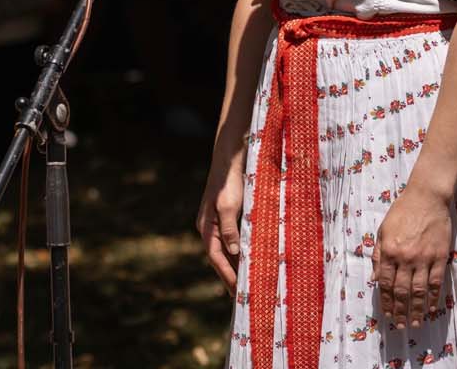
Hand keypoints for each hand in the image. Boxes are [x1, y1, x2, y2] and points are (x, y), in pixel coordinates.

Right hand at [196, 158, 244, 290]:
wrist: (229, 160)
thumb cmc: (228, 183)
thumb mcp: (228, 206)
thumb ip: (230, 229)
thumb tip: (234, 252)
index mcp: (206, 227)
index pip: (215, 257)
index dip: (226, 275)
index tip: (236, 293)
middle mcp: (209, 227)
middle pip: (219, 257)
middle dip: (230, 275)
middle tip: (243, 296)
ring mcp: (216, 222)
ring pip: (226, 250)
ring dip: (236, 266)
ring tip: (248, 283)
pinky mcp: (226, 217)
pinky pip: (232, 240)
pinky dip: (240, 252)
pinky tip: (250, 259)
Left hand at [373, 181, 452, 328]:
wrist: (426, 198)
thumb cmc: (401, 213)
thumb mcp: (382, 231)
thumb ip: (378, 256)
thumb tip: (375, 279)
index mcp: (389, 251)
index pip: (386, 282)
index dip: (386, 300)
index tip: (386, 314)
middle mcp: (406, 258)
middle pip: (402, 291)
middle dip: (399, 310)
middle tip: (399, 326)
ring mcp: (424, 258)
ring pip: (419, 290)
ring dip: (416, 309)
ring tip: (414, 323)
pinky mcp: (440, 257)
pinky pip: (437, 282)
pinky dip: (433, 297)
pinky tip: (430, 308)